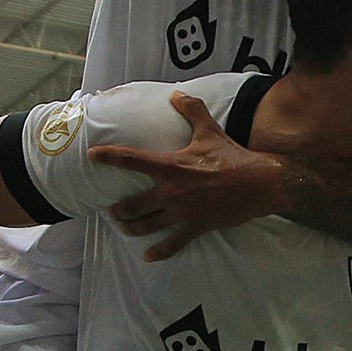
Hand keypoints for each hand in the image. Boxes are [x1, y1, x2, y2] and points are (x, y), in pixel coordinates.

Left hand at [90, 91, 286, 260]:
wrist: (259, 183)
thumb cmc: (233, 156)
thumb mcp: (210, 130)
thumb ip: (192, 110)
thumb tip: (177, 94)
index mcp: (171, 166)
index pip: (132, 160)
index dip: (109, 157)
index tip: (92, 156)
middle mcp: (171, 191)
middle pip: (132, 205)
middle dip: (118, 210)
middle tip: (111, 210)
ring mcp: (181, 213)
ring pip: (146, 225)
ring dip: (130, 227)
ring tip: (123, 226)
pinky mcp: (194, 227)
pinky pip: (172, 244)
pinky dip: (159, 251)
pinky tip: (148, 256)